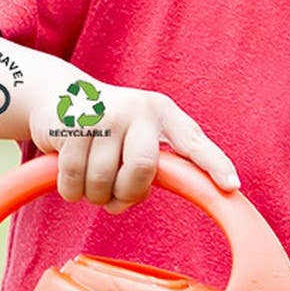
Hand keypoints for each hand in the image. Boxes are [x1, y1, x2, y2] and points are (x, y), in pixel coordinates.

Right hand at [30, 83, 239, 211]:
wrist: (58, 93)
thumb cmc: (108, 126)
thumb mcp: (138, 132)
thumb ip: (153, 161)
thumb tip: (141, 197)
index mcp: (161, 112)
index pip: (192, 141)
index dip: (213, 165)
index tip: (231, 186)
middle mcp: (136, 109)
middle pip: (143, 169)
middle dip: (127, 194)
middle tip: (115, 197)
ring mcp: (101, 115)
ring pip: (103, 181)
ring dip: (95, 196)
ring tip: (92, 182)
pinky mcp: (69, 127)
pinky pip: (73, 180)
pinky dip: (71, 191)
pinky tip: (71, 177)